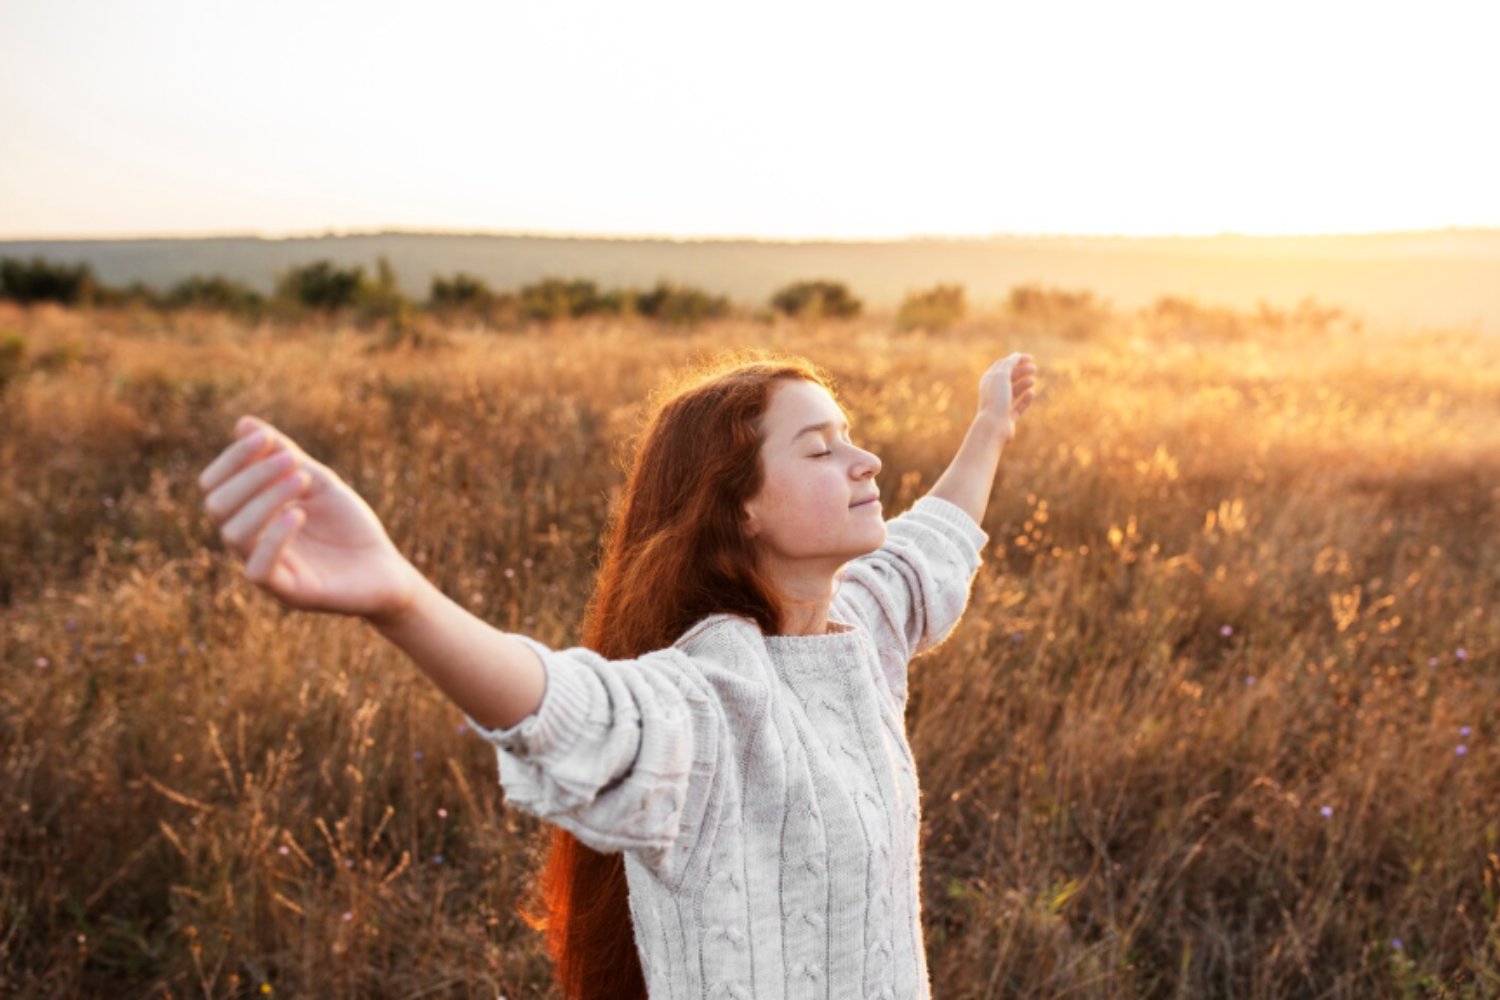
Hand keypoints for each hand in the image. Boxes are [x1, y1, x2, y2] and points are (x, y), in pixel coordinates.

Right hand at [197, 415, 421, 623]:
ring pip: (234, 534)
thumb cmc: (350, 526)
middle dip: (251, 475)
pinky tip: (298, 513)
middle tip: (292, 460)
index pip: (215, 485)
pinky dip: (274, 537)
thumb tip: (243, 423)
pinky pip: (258, 569)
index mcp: (251, 515)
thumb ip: (283, 455)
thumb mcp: (318, 482)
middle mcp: (251, 542)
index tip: (265, 439)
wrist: (387, 569)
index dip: (233, 459)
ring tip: (303, 479)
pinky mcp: (288, 592)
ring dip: (265, 498)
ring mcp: (267, 568)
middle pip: (217, 506)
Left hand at [977, 352, 1037, 440]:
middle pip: (1008, 378)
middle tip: (1034, 368)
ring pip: (1014, 392)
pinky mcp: (1008, 418)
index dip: (1016, 360)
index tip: (1030, 358)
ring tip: (1032, 381)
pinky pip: (1018, 407)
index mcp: (988, 381)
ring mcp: (1000, 406)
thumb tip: (1016, 355)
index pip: (1003, 366)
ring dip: (1024, 384)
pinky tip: (1032, 393)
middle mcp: (993, 392)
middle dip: (1021, 371)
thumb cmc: (996, 399)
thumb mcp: (1002, 376)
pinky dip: (1025, 399)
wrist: (993, 426)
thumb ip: (1009, 364)